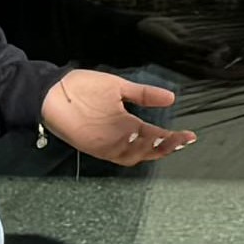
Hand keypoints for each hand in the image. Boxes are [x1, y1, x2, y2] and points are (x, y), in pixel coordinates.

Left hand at [39, 70, 192, 167]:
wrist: (53, 90)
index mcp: (128, 125)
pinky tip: (138, 137)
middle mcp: (120, 138)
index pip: (156, 136)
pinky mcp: (93, 145)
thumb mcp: (119, 87)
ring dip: (148, 148)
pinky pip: (114, 152)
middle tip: (178, 140)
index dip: (173, 138)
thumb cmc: (84, 87)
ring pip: (133, 155)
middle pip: (147, 150)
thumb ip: (143, 94)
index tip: (190, 135)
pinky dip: (127, 147)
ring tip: (162, 138)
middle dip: (164, 147)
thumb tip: (170, 98)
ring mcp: (107, 143)